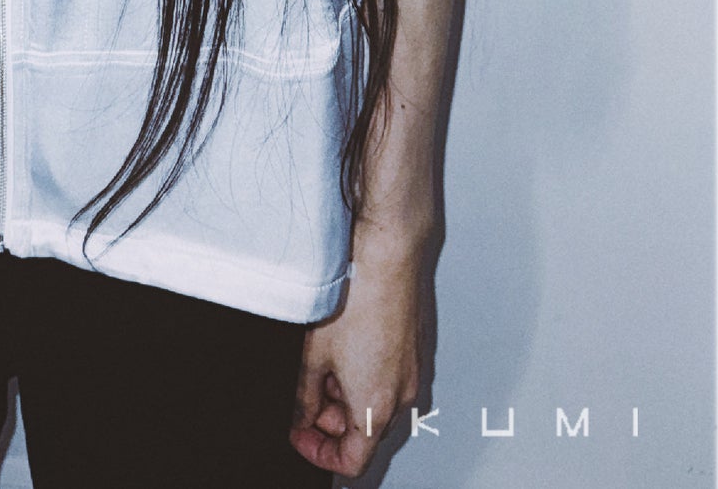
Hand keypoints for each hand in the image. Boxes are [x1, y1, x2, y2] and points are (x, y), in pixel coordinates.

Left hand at [290, 225, 433, 477]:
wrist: (389, 256)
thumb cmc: (357, 299)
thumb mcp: (313, 355)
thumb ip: (304, 397)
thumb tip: (302, 418)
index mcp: (376, 408)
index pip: (351, 462)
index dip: (319, 453)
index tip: (300, 434)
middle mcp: (403, 398)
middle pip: (364, 433)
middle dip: (331, 421)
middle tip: (306, 394)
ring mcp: (414, 373)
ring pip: (377, 404)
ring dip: (348, 395)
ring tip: (323, 361)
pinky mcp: (417, 351)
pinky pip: (391, 379)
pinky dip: (366, 375)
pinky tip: (346, 344)